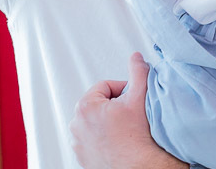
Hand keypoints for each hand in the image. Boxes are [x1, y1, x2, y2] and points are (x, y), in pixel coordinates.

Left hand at [70, 53, 185, 168]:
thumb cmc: (138, 139)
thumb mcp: (139, 97)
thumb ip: (138, 72)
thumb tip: (136, 58)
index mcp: (85, 106)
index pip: (105, 87)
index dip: (122, 90)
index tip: (133, 99)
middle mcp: (76, 125)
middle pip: (99, 104)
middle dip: (114, 106)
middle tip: (130, 114)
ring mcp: (78, 143)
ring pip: (95, 122)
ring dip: (108, 122)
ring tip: (126, 129)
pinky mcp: (83, 157)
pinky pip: (93, 140)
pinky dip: (104, 138)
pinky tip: (119, 141)